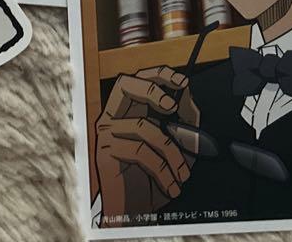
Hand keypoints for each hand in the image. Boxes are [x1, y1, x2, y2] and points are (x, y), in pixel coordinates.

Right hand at [96, 66, 197, 220]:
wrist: (135, 217)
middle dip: (150, 88)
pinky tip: (172, 185)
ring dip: (172, 152)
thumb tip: (186, 92)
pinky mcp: (104, 154)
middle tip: (171, 104)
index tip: (182, 81)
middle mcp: (114, 116)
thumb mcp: (178, 149)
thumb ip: (184, 120)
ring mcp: (106, 134)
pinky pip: (140, 151)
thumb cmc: (153, 180)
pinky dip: (163, 170)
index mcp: (130, 110)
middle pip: (124, 84)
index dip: (159, 74)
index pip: (139, 78)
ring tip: (183, 174)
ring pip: (143, 125)